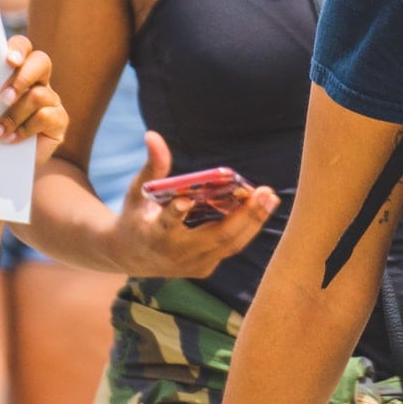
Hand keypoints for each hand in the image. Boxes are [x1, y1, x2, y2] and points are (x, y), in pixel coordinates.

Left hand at [0, 37, 66, 168]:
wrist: (4, 165)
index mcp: (17, 71)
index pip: (22, 48)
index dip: (18, 49)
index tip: (8, 61)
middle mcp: (38, 81)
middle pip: (41, 61)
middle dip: (22, 78)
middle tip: (3, 98)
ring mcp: (51, 100)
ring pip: (38, 96)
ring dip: (13, 116)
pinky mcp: (59, 120)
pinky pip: (45, 117)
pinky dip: (24, 129)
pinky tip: (10, 140)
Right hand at [111, 131, 278, 278]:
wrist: (131, 257)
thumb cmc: (135, 217)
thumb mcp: (138, 192)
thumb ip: (152, 167)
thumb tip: (153, 135)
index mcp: (153, 234)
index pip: (166, 225)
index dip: (176, 214)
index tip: (186, 200)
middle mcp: (175, 255)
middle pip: (216, 237)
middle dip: (244, 216)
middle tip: (265, 192)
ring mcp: (192, 265)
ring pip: (230, 245)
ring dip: (254, 222)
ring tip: (271, 198)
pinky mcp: (204, 268)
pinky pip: (230, 247)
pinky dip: (246, 228)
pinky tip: (261, 207)